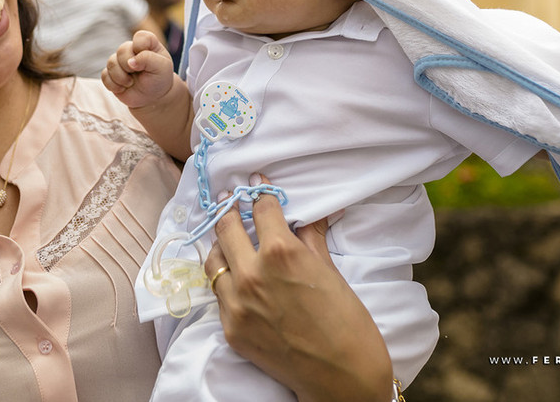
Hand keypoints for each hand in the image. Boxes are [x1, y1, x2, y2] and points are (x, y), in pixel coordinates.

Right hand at [101, 30, 173, 108]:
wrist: (153, 96)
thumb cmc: (159, 78)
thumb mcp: (161, 67)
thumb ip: (148, 59)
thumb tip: (130, 62)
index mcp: (147, 44)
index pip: (140, 37)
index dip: (141, 48)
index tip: (149, 60)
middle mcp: (132, 50)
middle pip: (122, 50)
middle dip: (128, 65)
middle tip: (136, 73)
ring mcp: (120, 61)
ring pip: (111, 63)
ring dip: (121, 77)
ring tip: (130, 83)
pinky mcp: (111, 74)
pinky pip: (104, 76)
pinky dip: (113, 85)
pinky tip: (123, 88)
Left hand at [205, 177, 392, 401]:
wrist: (341, 375)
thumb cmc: (346, 322)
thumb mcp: (329, 271)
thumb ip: (311, 238)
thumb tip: (312, 214)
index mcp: (281, 252)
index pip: (261, 208)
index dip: (259, 192)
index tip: (256, 183)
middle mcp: (252, 273)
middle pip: (227, 226)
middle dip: (230, 209)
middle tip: (230, 199)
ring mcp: (237, 303)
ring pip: (213, 260)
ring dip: (220, 245)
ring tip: (227, 237)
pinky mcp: (231, 328)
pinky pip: (218, 294)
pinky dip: (225, 280)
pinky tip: (234, 275)